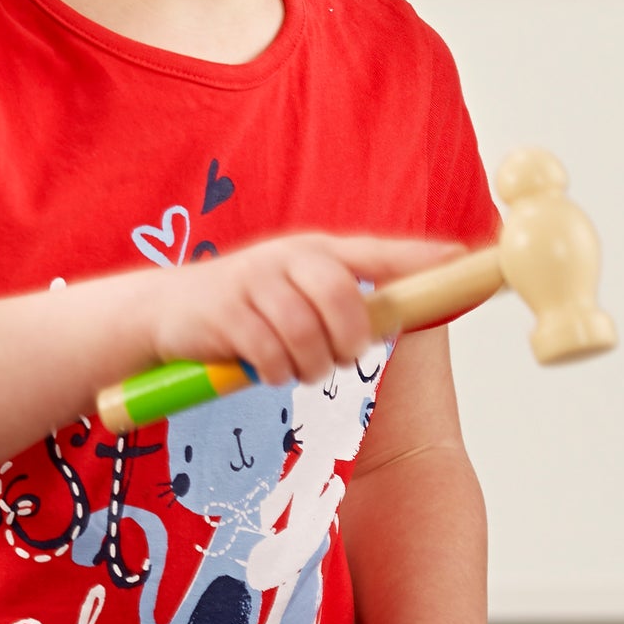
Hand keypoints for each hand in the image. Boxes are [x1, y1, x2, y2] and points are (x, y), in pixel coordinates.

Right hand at [142, 233, 459, 389]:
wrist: (165, 309)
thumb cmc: (245, 305)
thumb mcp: (292, 289)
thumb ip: (337, 300)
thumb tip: (394, 321)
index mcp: (312, 251)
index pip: (375, 251)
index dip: (417, 256)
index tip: (458, 257)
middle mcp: (286, 258)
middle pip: (342, 298)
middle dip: (350, 339)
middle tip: (343, 357)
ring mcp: (254, 283)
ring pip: (307, 334)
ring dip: (311, 365)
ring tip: (300, 369)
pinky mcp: (227, 314)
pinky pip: (270, 355)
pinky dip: (277, 372)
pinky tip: (267, 370)